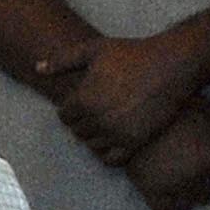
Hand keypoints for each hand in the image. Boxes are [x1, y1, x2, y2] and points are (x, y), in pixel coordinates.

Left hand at [57, 32, 209, 159]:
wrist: (171, 65)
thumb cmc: (131, 54)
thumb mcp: (93, 50)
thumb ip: (62, 61)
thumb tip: (38, 68)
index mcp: (84, 99)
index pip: (64, 116)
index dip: (70, 109)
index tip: (81, 103)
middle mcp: (97, 119)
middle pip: (77, 131)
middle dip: (82, 123)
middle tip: (95, 113)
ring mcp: (117, 132)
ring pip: (92, 146)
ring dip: (94, 138)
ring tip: (105, 124)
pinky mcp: (136, 141)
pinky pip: (112, 159)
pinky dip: (108, 153)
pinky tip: (116, 139)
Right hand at [117, 109, 209, 209]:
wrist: (132, 112)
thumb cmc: (172, 108)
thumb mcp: (205, 107)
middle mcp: (197, 176)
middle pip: (206, 195)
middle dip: (202, 189)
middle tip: (193, 182)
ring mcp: (173, 184)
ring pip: (186, 205)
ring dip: (185, 199)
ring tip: (179, 191)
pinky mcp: (150, 189)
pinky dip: (165, 207)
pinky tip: (163, 197)